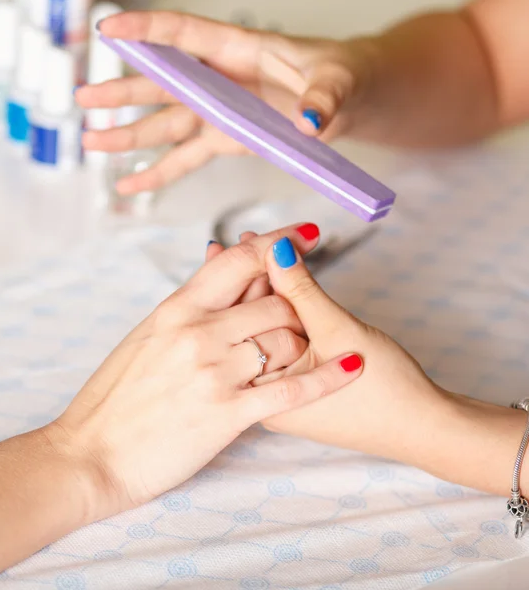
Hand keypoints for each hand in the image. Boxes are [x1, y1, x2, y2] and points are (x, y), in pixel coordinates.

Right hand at [48, 225, 362, 519]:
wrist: (89, 454)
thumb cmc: (113, 397)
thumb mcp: (144, 338)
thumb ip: (185, 308)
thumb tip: (213, 269)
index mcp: (176, 308)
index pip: (238, 260)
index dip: (277, 242)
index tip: (303, 234)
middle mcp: (198, 332)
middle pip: (273, 300)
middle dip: (293, 305)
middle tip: (300, 314)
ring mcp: (214, 371)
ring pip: (286, 339)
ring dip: (301, 344)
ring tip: (300, 353)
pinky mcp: (228, 413)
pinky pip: (292, 389)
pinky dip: (329, 377)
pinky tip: (353, 367)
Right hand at [75, 11, 373, 193]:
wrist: (346, 100)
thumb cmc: (341, 76)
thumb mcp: (338, 81)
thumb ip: (323, 97)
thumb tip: (309, 120)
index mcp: (239, 51)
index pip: (185, 35)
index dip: (147, 31)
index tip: (108, 28)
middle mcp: (219, 81)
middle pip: (163, 85)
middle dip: (122, 92)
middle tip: (83, 98)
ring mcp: (219, 112)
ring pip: (165, 123)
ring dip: (129, 134)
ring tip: (92, 142)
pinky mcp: (225, 139)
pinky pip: (186, 157)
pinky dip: (159, 172)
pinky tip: (132, 183)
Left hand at [207, 232, 446, 468]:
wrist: (422, 427)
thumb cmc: (385, 387)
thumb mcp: (338, 330)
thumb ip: (301, 289)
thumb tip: (275, 249)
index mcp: (261, 390)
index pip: (246, 321)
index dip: (250, 275)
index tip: (247, 240)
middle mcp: (261, 395)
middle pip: (252, 326)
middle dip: (253, 281)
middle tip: (247, 240)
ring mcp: (278, 393)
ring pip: (268, 334)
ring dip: (268, 295)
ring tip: (261, 257)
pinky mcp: (297, 387)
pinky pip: (282, 345)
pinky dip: (284, 315)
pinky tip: (281, 289)